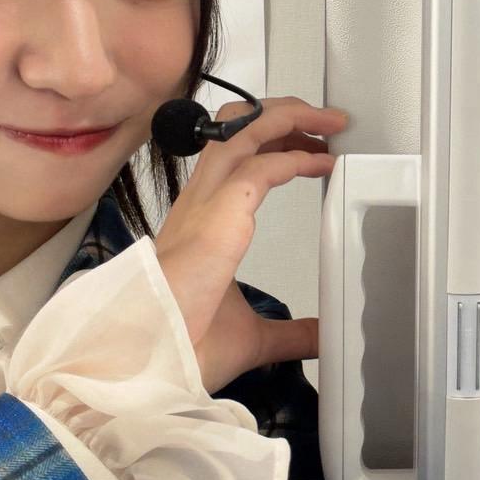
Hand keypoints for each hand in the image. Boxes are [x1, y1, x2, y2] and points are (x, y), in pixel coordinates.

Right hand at [154, 96, 345, 391]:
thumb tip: (318, 335)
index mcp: (201, 223)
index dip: (273, 142)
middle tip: (324, 125)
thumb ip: (289, 333)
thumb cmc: (184, 348)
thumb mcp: (253, 336)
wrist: (151, 365)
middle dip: (283, 114)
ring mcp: (205, 206)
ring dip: (290, 117)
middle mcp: (199, 204)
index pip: (235, 158)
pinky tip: (320, 164)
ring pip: (243, 131)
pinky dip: (295, 157)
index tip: (311, 151)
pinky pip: (261, 167)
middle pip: (237, 129)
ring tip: (329, 123)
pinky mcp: (218, 218)